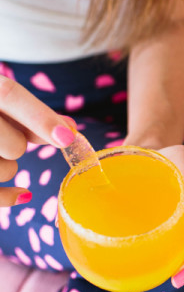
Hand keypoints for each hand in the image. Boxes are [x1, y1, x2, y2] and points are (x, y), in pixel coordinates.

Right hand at [0, 76, 75, 206]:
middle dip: (19, 144)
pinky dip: (7, 196)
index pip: (8, 94)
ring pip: (6, 169)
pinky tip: (24, 194)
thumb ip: (29, 113)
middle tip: (3, 136)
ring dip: (7, 166)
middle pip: (14, 144)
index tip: (67, 137)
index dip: (41, 117)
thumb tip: (69, 130)